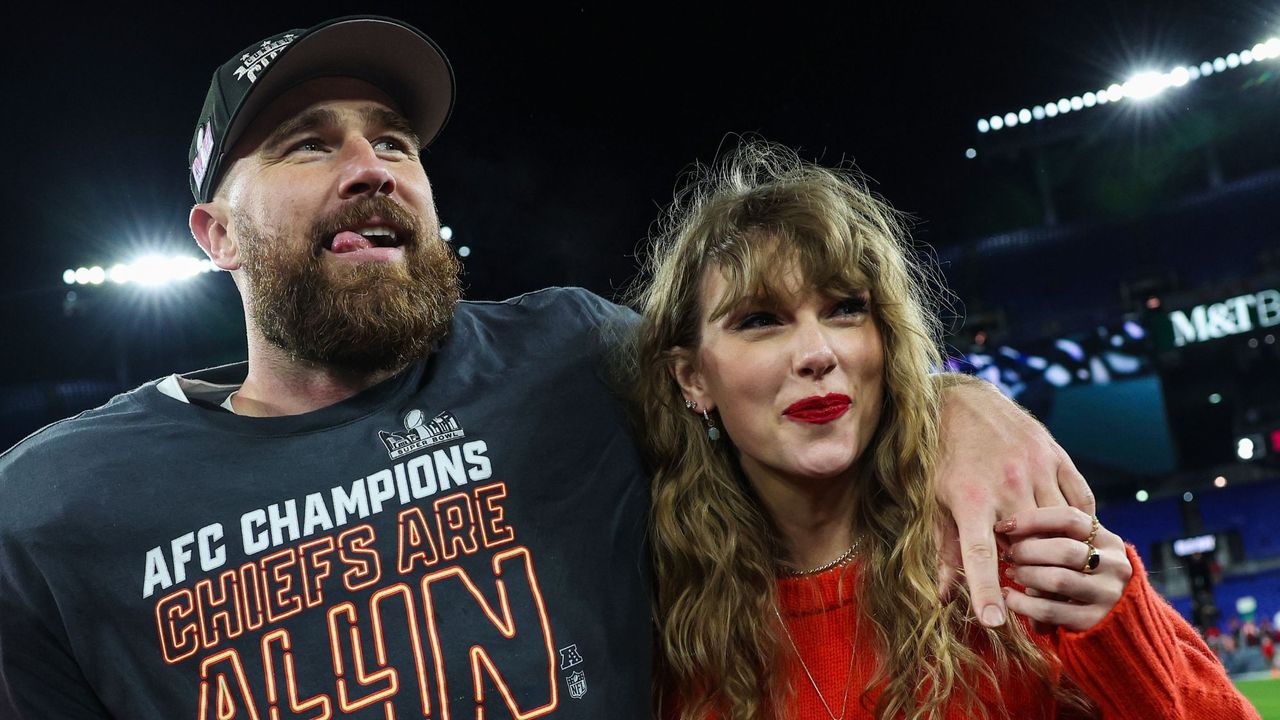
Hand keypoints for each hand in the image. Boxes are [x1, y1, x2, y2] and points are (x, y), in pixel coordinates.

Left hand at [933, 375, 1095, 626]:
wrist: (962, 401)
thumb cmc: (942, 457)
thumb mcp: (934, 501)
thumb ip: (945, 550)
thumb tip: (945, 598)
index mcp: (970, 498)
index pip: (979, 556)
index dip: (986, 591)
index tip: (994, 622)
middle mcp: (1007, 484)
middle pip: (1029, 545)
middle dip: (1028, 569)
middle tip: (1023, 579)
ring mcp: (1037, 467)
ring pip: (1061, 526)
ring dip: (1055, 548)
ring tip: (1045, 557)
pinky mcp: (1058, 456)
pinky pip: (1081, 501)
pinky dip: (1078, 523)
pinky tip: (1068, 532)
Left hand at [998, 507, 1132, 631]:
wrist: (1114, 620)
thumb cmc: (1083, 575)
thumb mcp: (1081, 551)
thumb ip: (1057, 537)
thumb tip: (1010, 526)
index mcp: (1109, 541)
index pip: (1070, 518)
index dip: (1032, 519)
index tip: (1005, 525)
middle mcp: (1114, 566)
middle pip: (1064, 550)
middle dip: (1027, 550)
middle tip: (1009, 554)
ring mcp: (1107, 595)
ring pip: (1058, 580)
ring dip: (1026, 575)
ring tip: (1011, 572)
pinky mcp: (1094, 621)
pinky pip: (1049, 610)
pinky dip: (1022, 603)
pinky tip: (1009, 596)